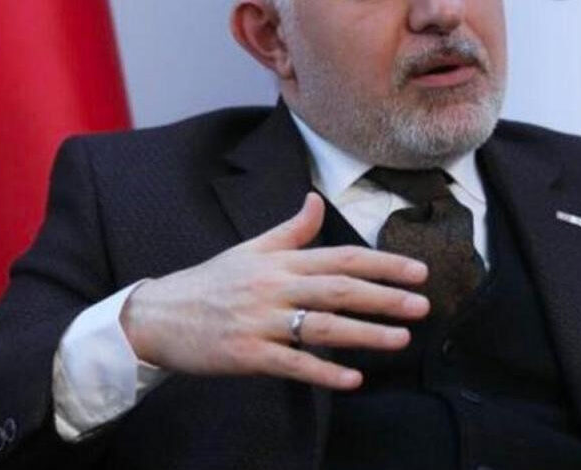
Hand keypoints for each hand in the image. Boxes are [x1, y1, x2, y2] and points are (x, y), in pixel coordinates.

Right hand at [120, 192, 428, 389]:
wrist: (156, 316)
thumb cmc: (209, 283)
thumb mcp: (250, 249)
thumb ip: (291, 230)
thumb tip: (317, 200)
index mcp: (280, 261)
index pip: (343, 258)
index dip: (384, 264)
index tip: (419, 271)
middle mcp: (275, 287)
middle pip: (340, 289)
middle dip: (385, 297)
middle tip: (423, 306)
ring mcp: (261, 321)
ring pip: (322, 327)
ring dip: (365, 334)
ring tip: (401, 341)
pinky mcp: (247, 354)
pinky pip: (293, 364)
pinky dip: (324, 372)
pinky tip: (353, 380)